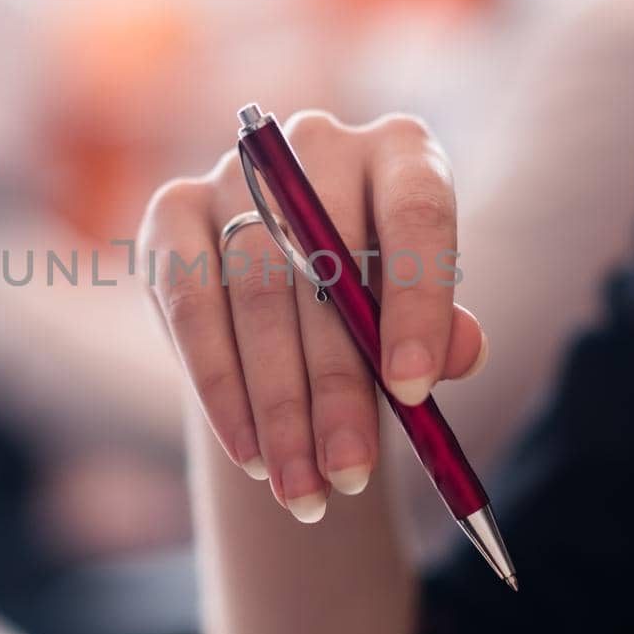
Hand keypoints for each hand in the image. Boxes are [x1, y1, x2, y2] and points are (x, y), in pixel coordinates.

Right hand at [139, 111, 486, 521]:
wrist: (290, 301)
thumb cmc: (373, 309)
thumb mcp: (418, 321)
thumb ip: (444, 335)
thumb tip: (460, 354)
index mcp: (401, 150)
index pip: (417, 213)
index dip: (416, 303)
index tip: (414, 394)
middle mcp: (316, 143)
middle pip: (326, 266)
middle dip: (338, 386)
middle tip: (350, 473)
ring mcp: (236, 170)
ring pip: (257, 295)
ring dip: (278, 405)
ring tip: (304, 490)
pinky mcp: (172, 209)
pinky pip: (191, 302)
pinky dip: (219, 387)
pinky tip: (249, 452)